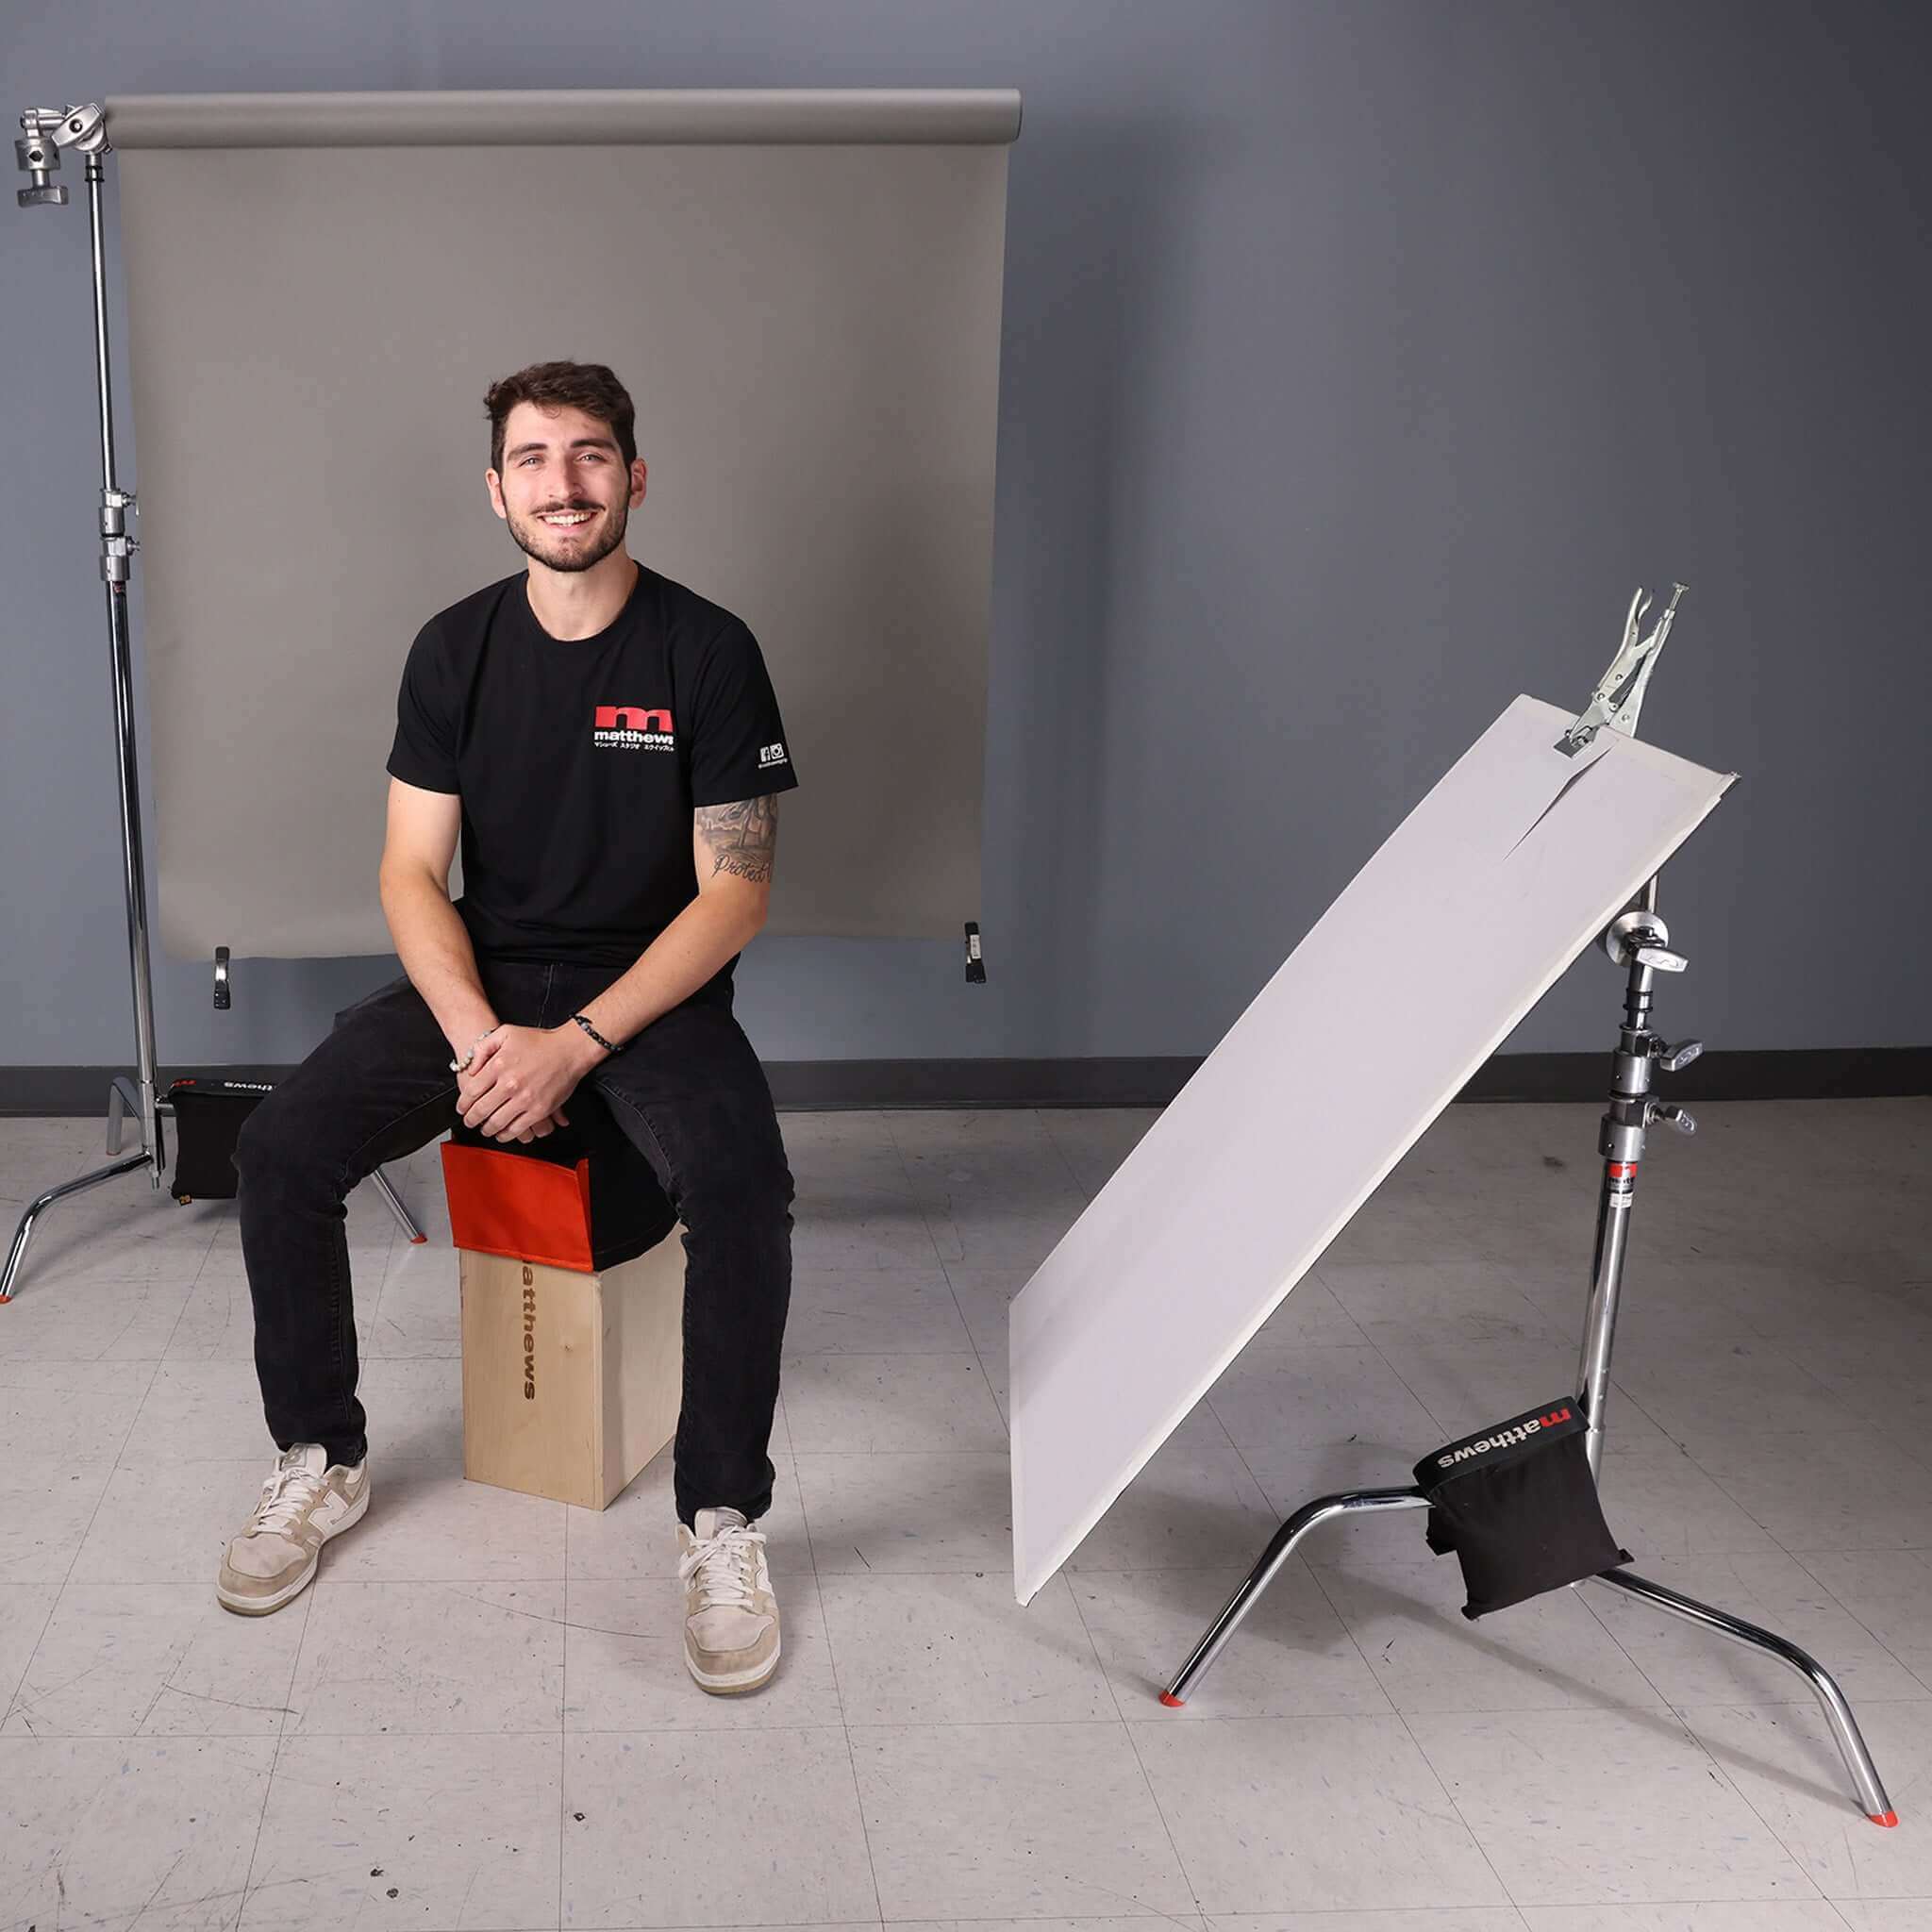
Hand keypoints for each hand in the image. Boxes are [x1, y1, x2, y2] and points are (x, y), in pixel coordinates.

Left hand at [455, 1024, 593, 1142]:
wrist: (570, 1049)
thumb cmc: (540, 1040)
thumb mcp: (505, 1033)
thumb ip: (483, 1048)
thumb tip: (471, 1068)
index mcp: (498, 1065)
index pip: (471, 1091)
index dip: (463, 1104)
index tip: (462, 1109)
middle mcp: (509, 1083)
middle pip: (481, 1109)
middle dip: (471, 1119)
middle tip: (469, 1122)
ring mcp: (525, 1099)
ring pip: (496, 1122)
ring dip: (486, 1129)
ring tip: (484, 1129)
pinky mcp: (539, 1110)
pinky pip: (517, 1129)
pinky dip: (506, 1135)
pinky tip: (502, 1134)